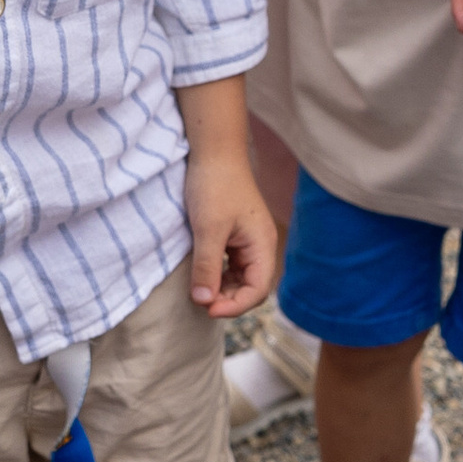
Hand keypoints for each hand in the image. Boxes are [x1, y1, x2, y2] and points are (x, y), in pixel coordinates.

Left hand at [185, 144, 278, 320]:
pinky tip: (201, 276)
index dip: (235, 306)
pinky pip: (230, 266)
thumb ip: (207, 267)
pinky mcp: (235, 237)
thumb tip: (204, 302)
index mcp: (263, 245)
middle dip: (228, 300)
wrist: (213, 152)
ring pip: (240, 279)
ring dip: (222, 289)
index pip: (258, 290)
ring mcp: (248, 242)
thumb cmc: (215, 186)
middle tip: (200, 300)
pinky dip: (218, 276)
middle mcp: (260, 246)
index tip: (208, 309)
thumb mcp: (208, 229)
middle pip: (251, 288)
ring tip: (200, 291)